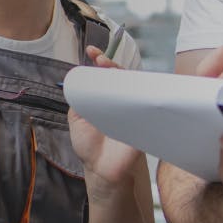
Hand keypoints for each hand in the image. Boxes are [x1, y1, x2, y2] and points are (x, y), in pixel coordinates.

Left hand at [69, 46, 144, 199]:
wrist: (101, 170)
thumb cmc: (90, 146)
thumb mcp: (77, 117)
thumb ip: (79, 98)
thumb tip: (78, 79)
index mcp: (104, 99)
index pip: (106, 75)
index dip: (101, 61)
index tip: (92, 52)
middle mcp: (120, 101)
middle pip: (122, 76)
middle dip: (112, 64)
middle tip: (101, 60)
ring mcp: (132, 111)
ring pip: (134, 86)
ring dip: (124, 76)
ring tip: (110, 72)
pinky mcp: (143, 122)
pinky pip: (145, 105)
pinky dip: (140, 94)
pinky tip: (130, 89)